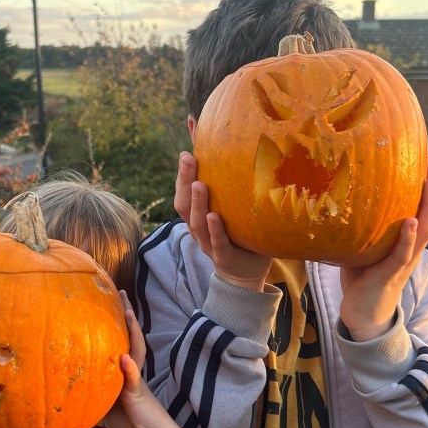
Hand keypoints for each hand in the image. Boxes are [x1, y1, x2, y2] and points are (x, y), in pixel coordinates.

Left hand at [99, 294, 171, 427]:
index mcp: (123, 370)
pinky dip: (130, 369)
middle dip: (126, 314)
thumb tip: (63, 400)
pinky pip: (133, 380)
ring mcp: (136, 380)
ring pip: (136, 350)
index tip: (108, 301)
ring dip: (132, 332)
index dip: (116, 323)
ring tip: (128, 313)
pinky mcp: (138, 394)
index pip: (119, 341)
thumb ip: (89, 399)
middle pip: (130, 337)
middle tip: (121, 292)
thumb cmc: (130, 421)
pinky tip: (125, 358)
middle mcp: (131, 370)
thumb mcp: (104, 409)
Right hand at [174, 151, 270, 291]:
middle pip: (184, 206)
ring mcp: (209, 244)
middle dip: (184, 181)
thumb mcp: (230, 211)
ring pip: (197, 224)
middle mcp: (198, 230)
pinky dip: (215, 230)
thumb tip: (232, 156)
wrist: (245, 274)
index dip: (182, 175)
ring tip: (199, 185)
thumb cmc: (238, 236)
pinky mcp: (225, 257)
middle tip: (188, 158)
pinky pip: (218, 242)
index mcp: (197, 218)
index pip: (183, 194)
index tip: (186, 152)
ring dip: (197, 203)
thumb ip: (227, 190)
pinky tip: (214, 216)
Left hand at [339, 153, 427, 341]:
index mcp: (404, 239)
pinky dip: (407, 238)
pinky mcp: (391, 274)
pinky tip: (411, 221)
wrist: (362, 314)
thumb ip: (361, 225)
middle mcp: (410, 247)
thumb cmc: (361, 278)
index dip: (425, 183)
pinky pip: (402, 254)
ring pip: (422, 230)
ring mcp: (404, 261)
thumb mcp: (362, 245)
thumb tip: (341, 194)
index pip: (419, 206)